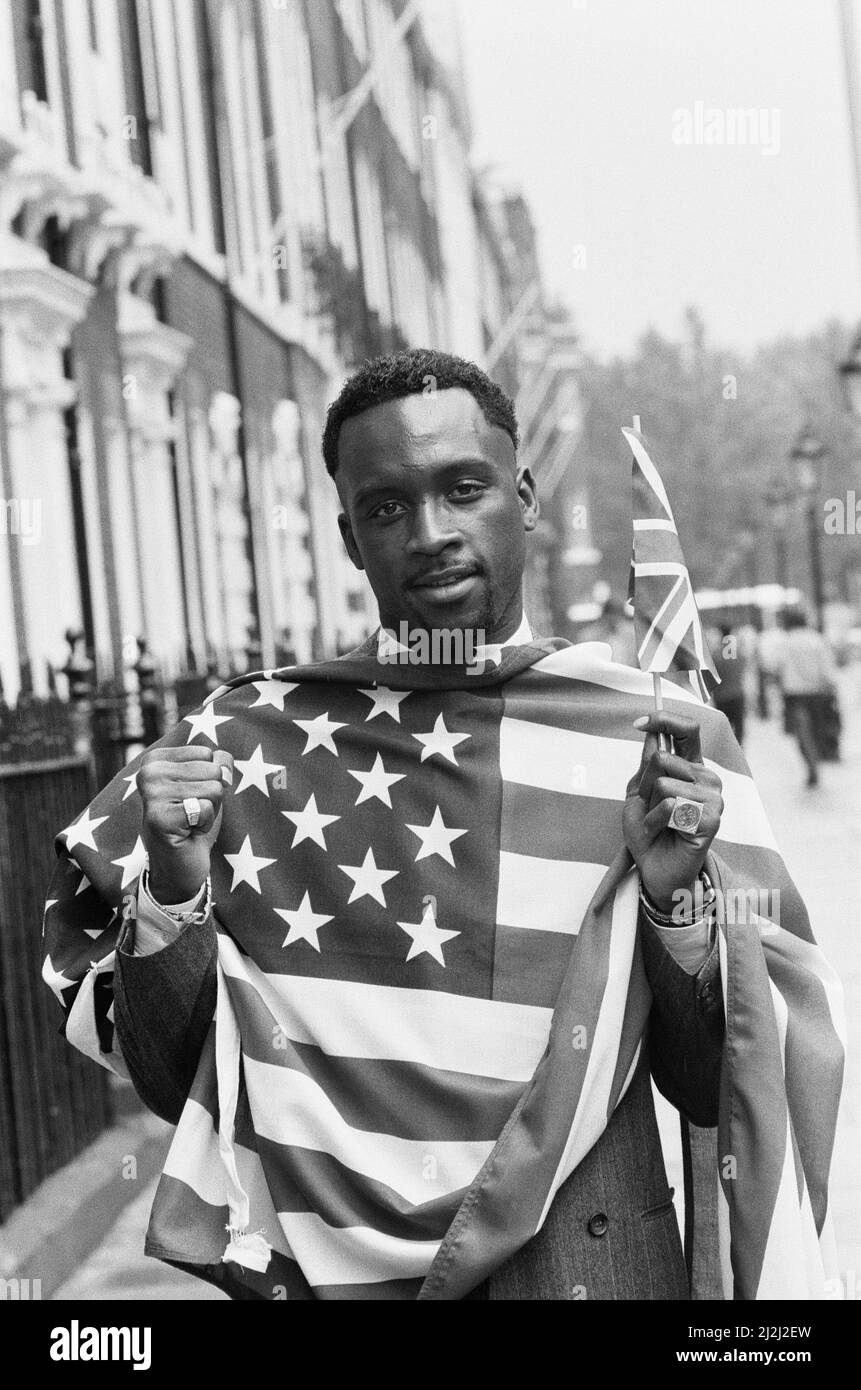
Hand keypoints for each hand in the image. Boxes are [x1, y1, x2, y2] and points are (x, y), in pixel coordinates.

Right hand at [139, 746, 233, 903]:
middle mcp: (148, 772)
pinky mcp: (159, 817)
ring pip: (213, 788)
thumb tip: (223, 771)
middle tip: (192, 813)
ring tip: (190, 822)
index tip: (192, 797)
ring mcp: (151, 794)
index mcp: (156, 759)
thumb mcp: (209, 784)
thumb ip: (220, 765)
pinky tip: (188, 832)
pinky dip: (205, 824)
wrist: (180, 865)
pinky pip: (206, 808)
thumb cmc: (195, 821)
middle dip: (212, 795)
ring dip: (209, 811)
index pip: (208, 754)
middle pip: (212, 769)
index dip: (210, 779)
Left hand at [623, 712, 722, 914]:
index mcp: (691, 767)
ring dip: (649, 807)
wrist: (654, 869)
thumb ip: (647, 763)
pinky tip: (664, 833)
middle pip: (661, 758)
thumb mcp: (639, 792)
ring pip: (663, 783)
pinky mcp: (711, 818)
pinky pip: (670, 805)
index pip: (687, 731)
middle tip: (651, 808)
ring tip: (658, 823)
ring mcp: (713, 798)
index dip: (664, 720)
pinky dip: (655, 821)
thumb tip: (653, 732)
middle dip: (644, 784)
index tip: (639, 722)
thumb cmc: (648, 831)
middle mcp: (707, 778)